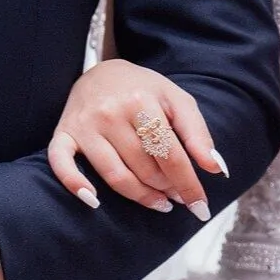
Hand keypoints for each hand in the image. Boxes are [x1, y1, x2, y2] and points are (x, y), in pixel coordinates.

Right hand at [47, 59, 227, 219]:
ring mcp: (84, 125)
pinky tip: (94, 202)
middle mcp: (110, 113)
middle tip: (178, 196)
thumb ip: (198, 133)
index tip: (200, 207)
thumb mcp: (176, 100)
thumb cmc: (143, 90)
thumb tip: (217, 169)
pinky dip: (75, 185)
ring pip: (115, 176)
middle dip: (167, 188)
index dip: (188, 184)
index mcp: (141, 101)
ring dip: (141, 196)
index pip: (170, 154)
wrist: (101, 72)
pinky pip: (62, 164)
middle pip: (145, 168)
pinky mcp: (63, 134)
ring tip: (159, 202)